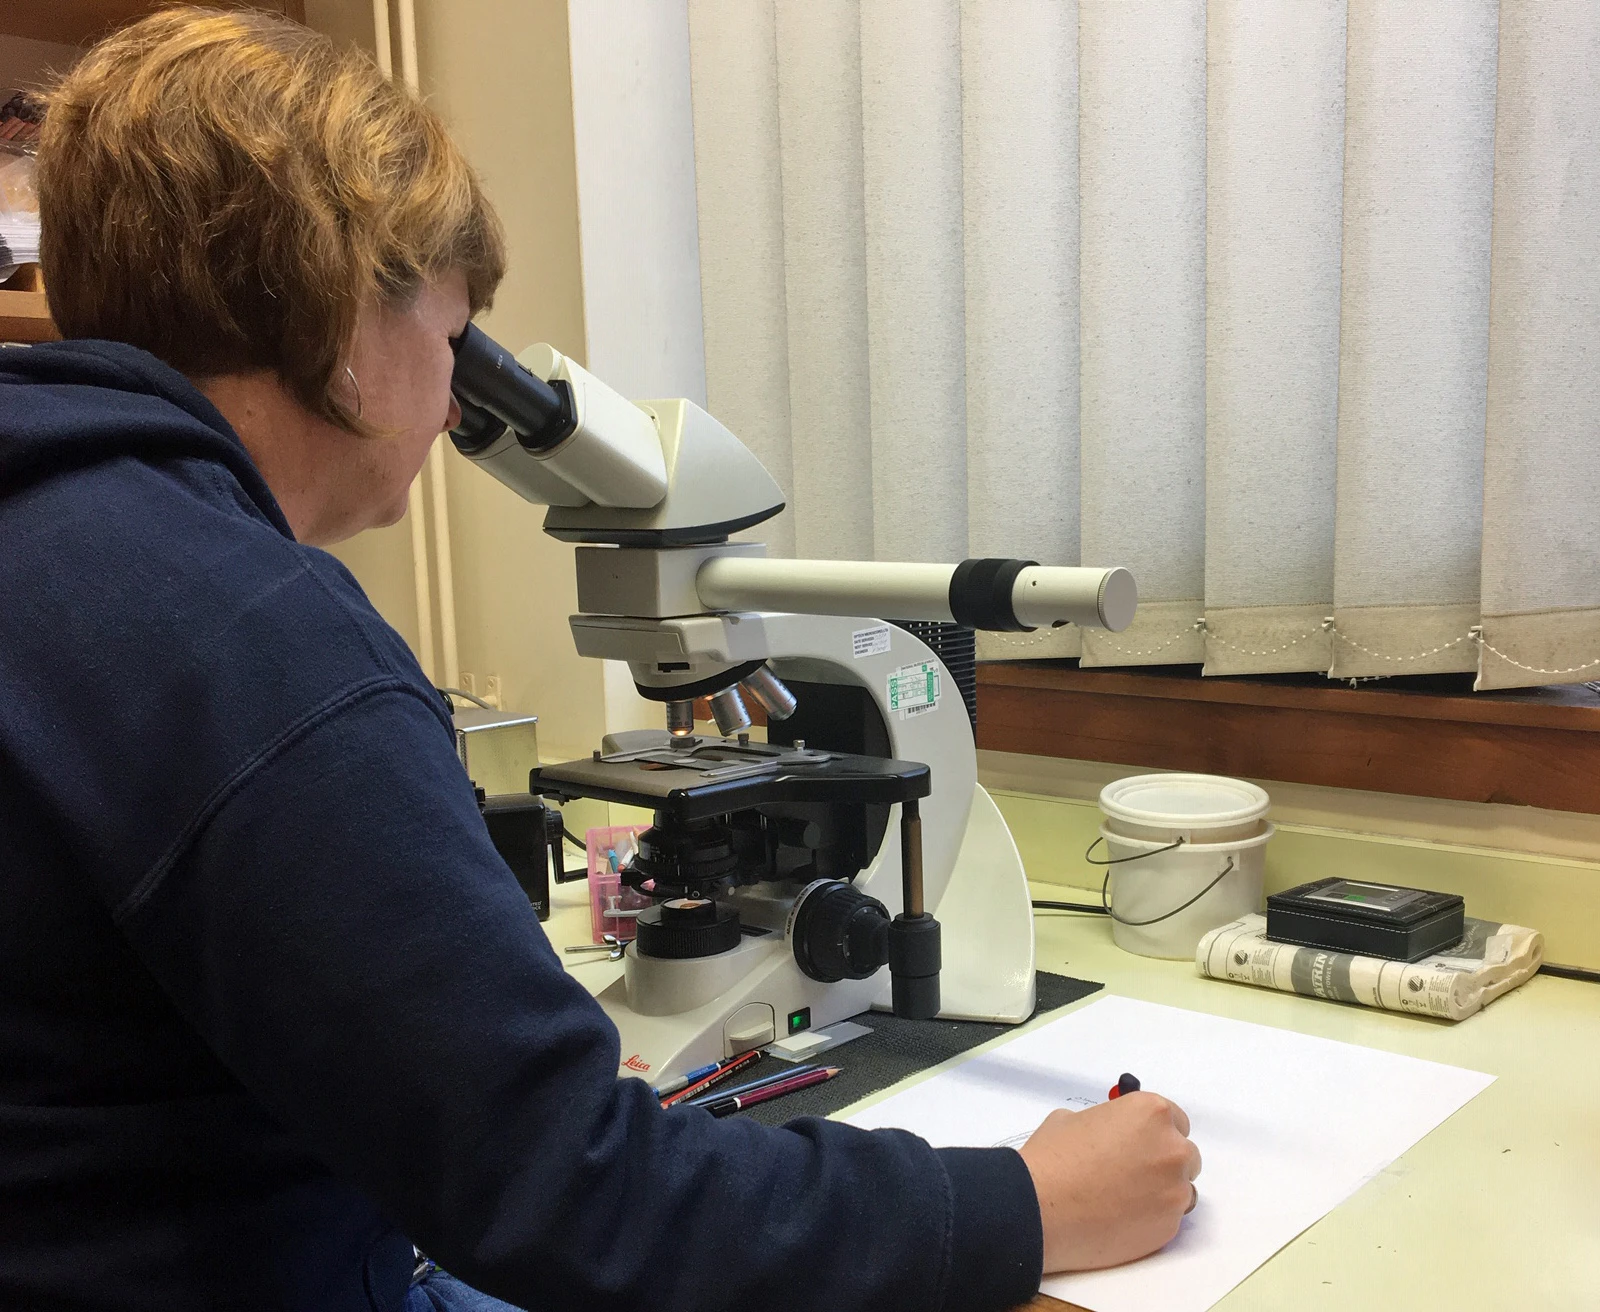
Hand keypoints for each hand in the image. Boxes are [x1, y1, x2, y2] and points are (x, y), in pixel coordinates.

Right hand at [1017, 1091, 1200, 1271]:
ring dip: (1162, 1191)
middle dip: (1163, 1162)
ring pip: (1181, 1189)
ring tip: (1126, 1199)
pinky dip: (1151, 1218)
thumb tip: (1111, 1137)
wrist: (1041, 1207)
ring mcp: (1174, 1190)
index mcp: (1151, 1112)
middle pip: (1184, 1155)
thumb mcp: (1073, 1119)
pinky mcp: (1169, 1226)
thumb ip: (1107, 1124)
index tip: (1141, 1143)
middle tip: (1132, 1173)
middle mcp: (1171, 1148)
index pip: (1175, 1119)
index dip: (1155, 1132)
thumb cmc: (1052, 1158)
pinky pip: (1169, 1218)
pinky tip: (1121, 1218)